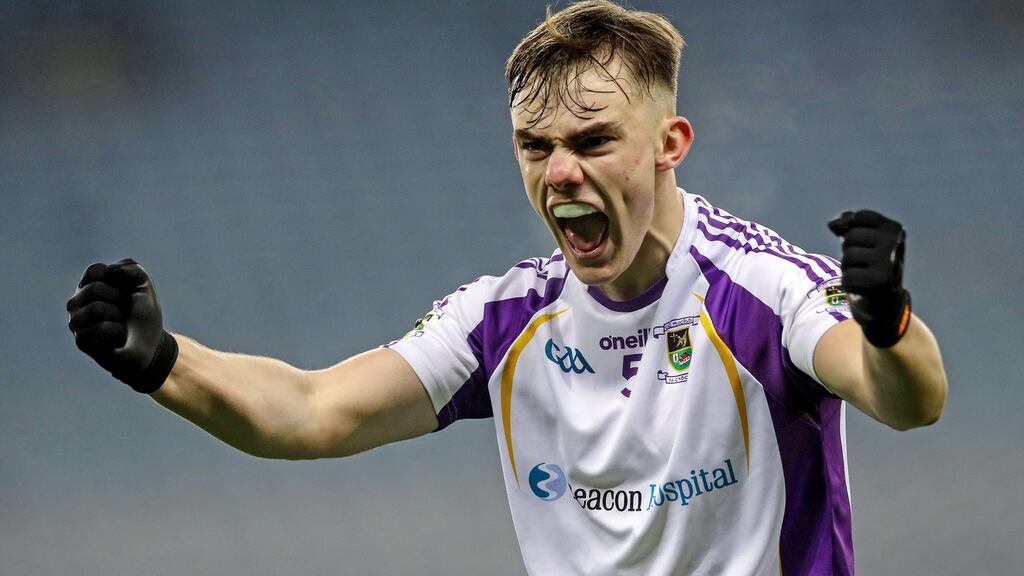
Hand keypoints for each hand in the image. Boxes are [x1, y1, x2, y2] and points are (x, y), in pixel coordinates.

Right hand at [67, 259, 177, 392]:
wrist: (151, 346)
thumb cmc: (144, 316)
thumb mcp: (144, 286)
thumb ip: (132, 268)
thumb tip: (111, 270)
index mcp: (90, 286)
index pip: (95, 270)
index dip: (117, 279)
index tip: (126, 292)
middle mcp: (77, 302)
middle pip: (94, 288)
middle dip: (118, 300)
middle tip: (124, 312)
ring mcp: (76, 322)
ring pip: (95, 308)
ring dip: (118, 316)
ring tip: (120, 325)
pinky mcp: (81, 340)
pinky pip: (99, 329)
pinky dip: (117, 332)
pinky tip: (118, 339)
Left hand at [827, 210, 911, 347]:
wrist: (886, 303)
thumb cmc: (871, 265)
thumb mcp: (865, 241)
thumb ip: (849, 225)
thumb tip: (832, 224)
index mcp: (895, 229)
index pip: (860, 217)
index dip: (851, 229)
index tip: (862, 244)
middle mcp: (895, 244)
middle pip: (851, 237)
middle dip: (850, 251)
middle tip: (865, 264)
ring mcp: (888, 263)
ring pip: (847, 256)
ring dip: (849, 267)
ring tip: (864, 274)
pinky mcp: (878, 282)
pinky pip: (847, 277)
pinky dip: (849, 284)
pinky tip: (863, 287)